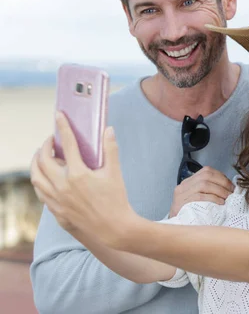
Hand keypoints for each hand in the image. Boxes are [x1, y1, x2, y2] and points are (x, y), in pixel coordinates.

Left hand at [31, 112, 135, 246]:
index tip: (59, 116)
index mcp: (78, 174)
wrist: (114, 229)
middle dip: (45, 146)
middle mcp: (63, 186)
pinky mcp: (56, 211)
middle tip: (52, 140)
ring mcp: (57, 200)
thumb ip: (110, 149)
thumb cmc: (116, 200)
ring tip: (42, 156)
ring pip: (36, 177)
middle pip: (43, 160)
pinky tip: (45, 178)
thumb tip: (109, 130)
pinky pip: (40, 192)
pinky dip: (40, 181)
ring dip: (36, 163)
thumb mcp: (115, 173)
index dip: (63, 127)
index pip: (68, 144)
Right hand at [170, 167, 233, 216]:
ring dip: (219, 190)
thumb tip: (229, 188)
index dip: (221, 176)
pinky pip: (199, 196)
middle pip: (206, 176)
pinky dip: (213, 198)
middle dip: (222, 182)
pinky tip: (220, 203)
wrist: (174, 227)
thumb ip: (208, 191)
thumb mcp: (197, 200)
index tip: (231, 185)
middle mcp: (183, 185)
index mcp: (188, 182)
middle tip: (232, 192)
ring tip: (227, 198)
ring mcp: (181, 194)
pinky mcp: (181, 204)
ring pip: (203, 184)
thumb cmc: (190, 214)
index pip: (206, 171)